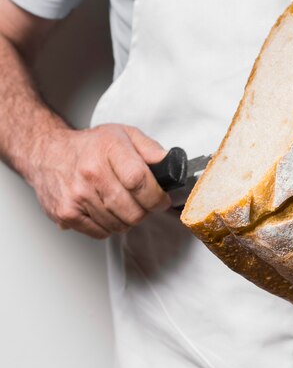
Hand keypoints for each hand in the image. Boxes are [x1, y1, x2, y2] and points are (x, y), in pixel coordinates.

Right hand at [26, 124, 170, 238]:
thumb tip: (169, 164)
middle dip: (145, 210)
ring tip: (122, 203)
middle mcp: (91, 173)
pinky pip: (101, 232)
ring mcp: (76, 195)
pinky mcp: (65, 213)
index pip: (140, 181)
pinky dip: (109, 226)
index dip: (157, 196)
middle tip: (143, 203)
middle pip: (133, 210)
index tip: (161, 199)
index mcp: (108, 150)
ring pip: (119, 225)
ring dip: (127, 219)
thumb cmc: (89, 146)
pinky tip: (105, 209)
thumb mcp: (124, 135)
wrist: (47, 153)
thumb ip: (150, 148)